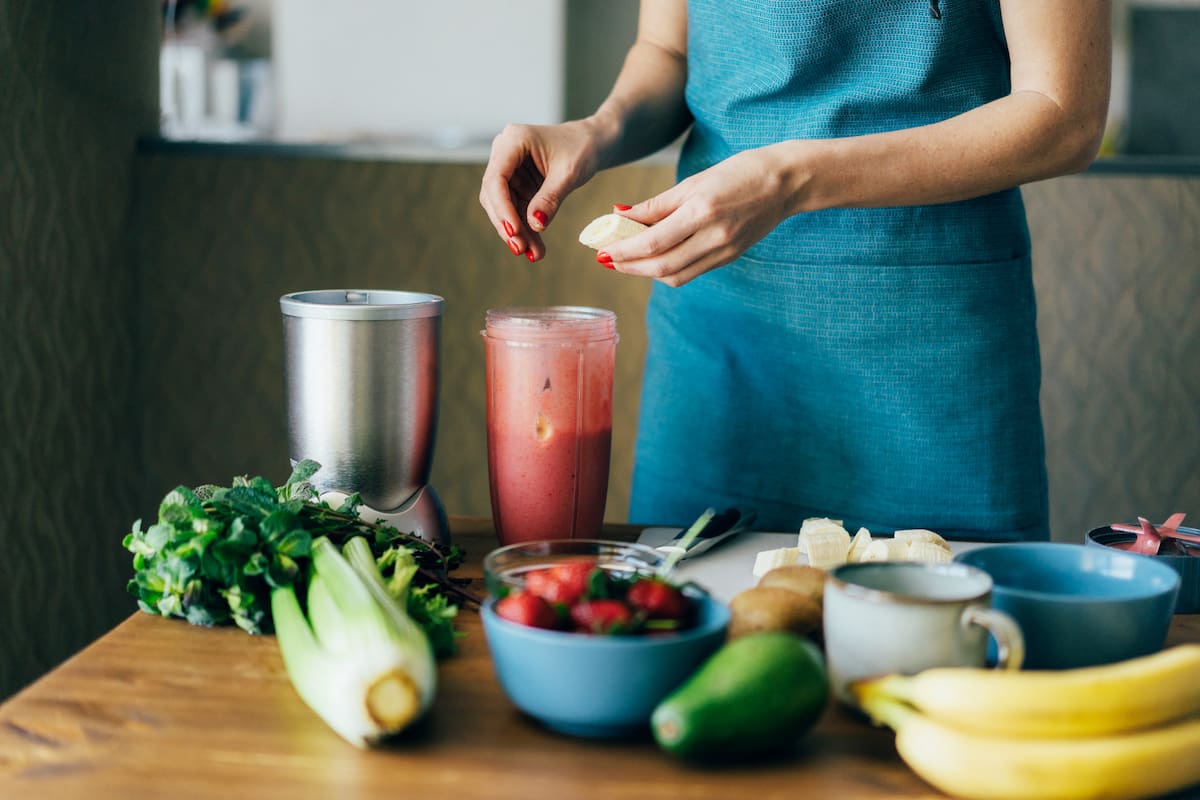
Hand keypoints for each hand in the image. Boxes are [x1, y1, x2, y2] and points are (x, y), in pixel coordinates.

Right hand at [479, 120, 601, 261]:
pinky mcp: (517, 185)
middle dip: (508, 225)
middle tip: (521, 249)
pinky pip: (517, 210)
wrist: (592, 143)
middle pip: (495, 196)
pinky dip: (526, 228)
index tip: (513, 231)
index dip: (502, 207)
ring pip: (504, 207)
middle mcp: (505, 153)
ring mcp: (510, 170)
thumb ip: (550, 198)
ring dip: (518, 232)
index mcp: (513, 140)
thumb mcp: (569, 173)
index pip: (496, 179)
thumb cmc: (582, 148)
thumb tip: (535, 224)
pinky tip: (535, 247)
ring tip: (534, 254)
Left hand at [601, 144, 808, 285]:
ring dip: (646, 272)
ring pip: (676, 275)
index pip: (653, 242)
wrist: (786, 182)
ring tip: (626, 260)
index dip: (623, 251)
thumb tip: (619, 216)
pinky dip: (668, 269)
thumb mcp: (694, 182)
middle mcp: (714, 236)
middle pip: (662, 266)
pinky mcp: (730, 257)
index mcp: (702, 211)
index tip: (601, 250)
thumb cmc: (740, 172)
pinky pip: (692, 272)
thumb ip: (656, 205)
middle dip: (629, 266)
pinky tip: (655, 259)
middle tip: (606, 260)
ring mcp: (724, 251)